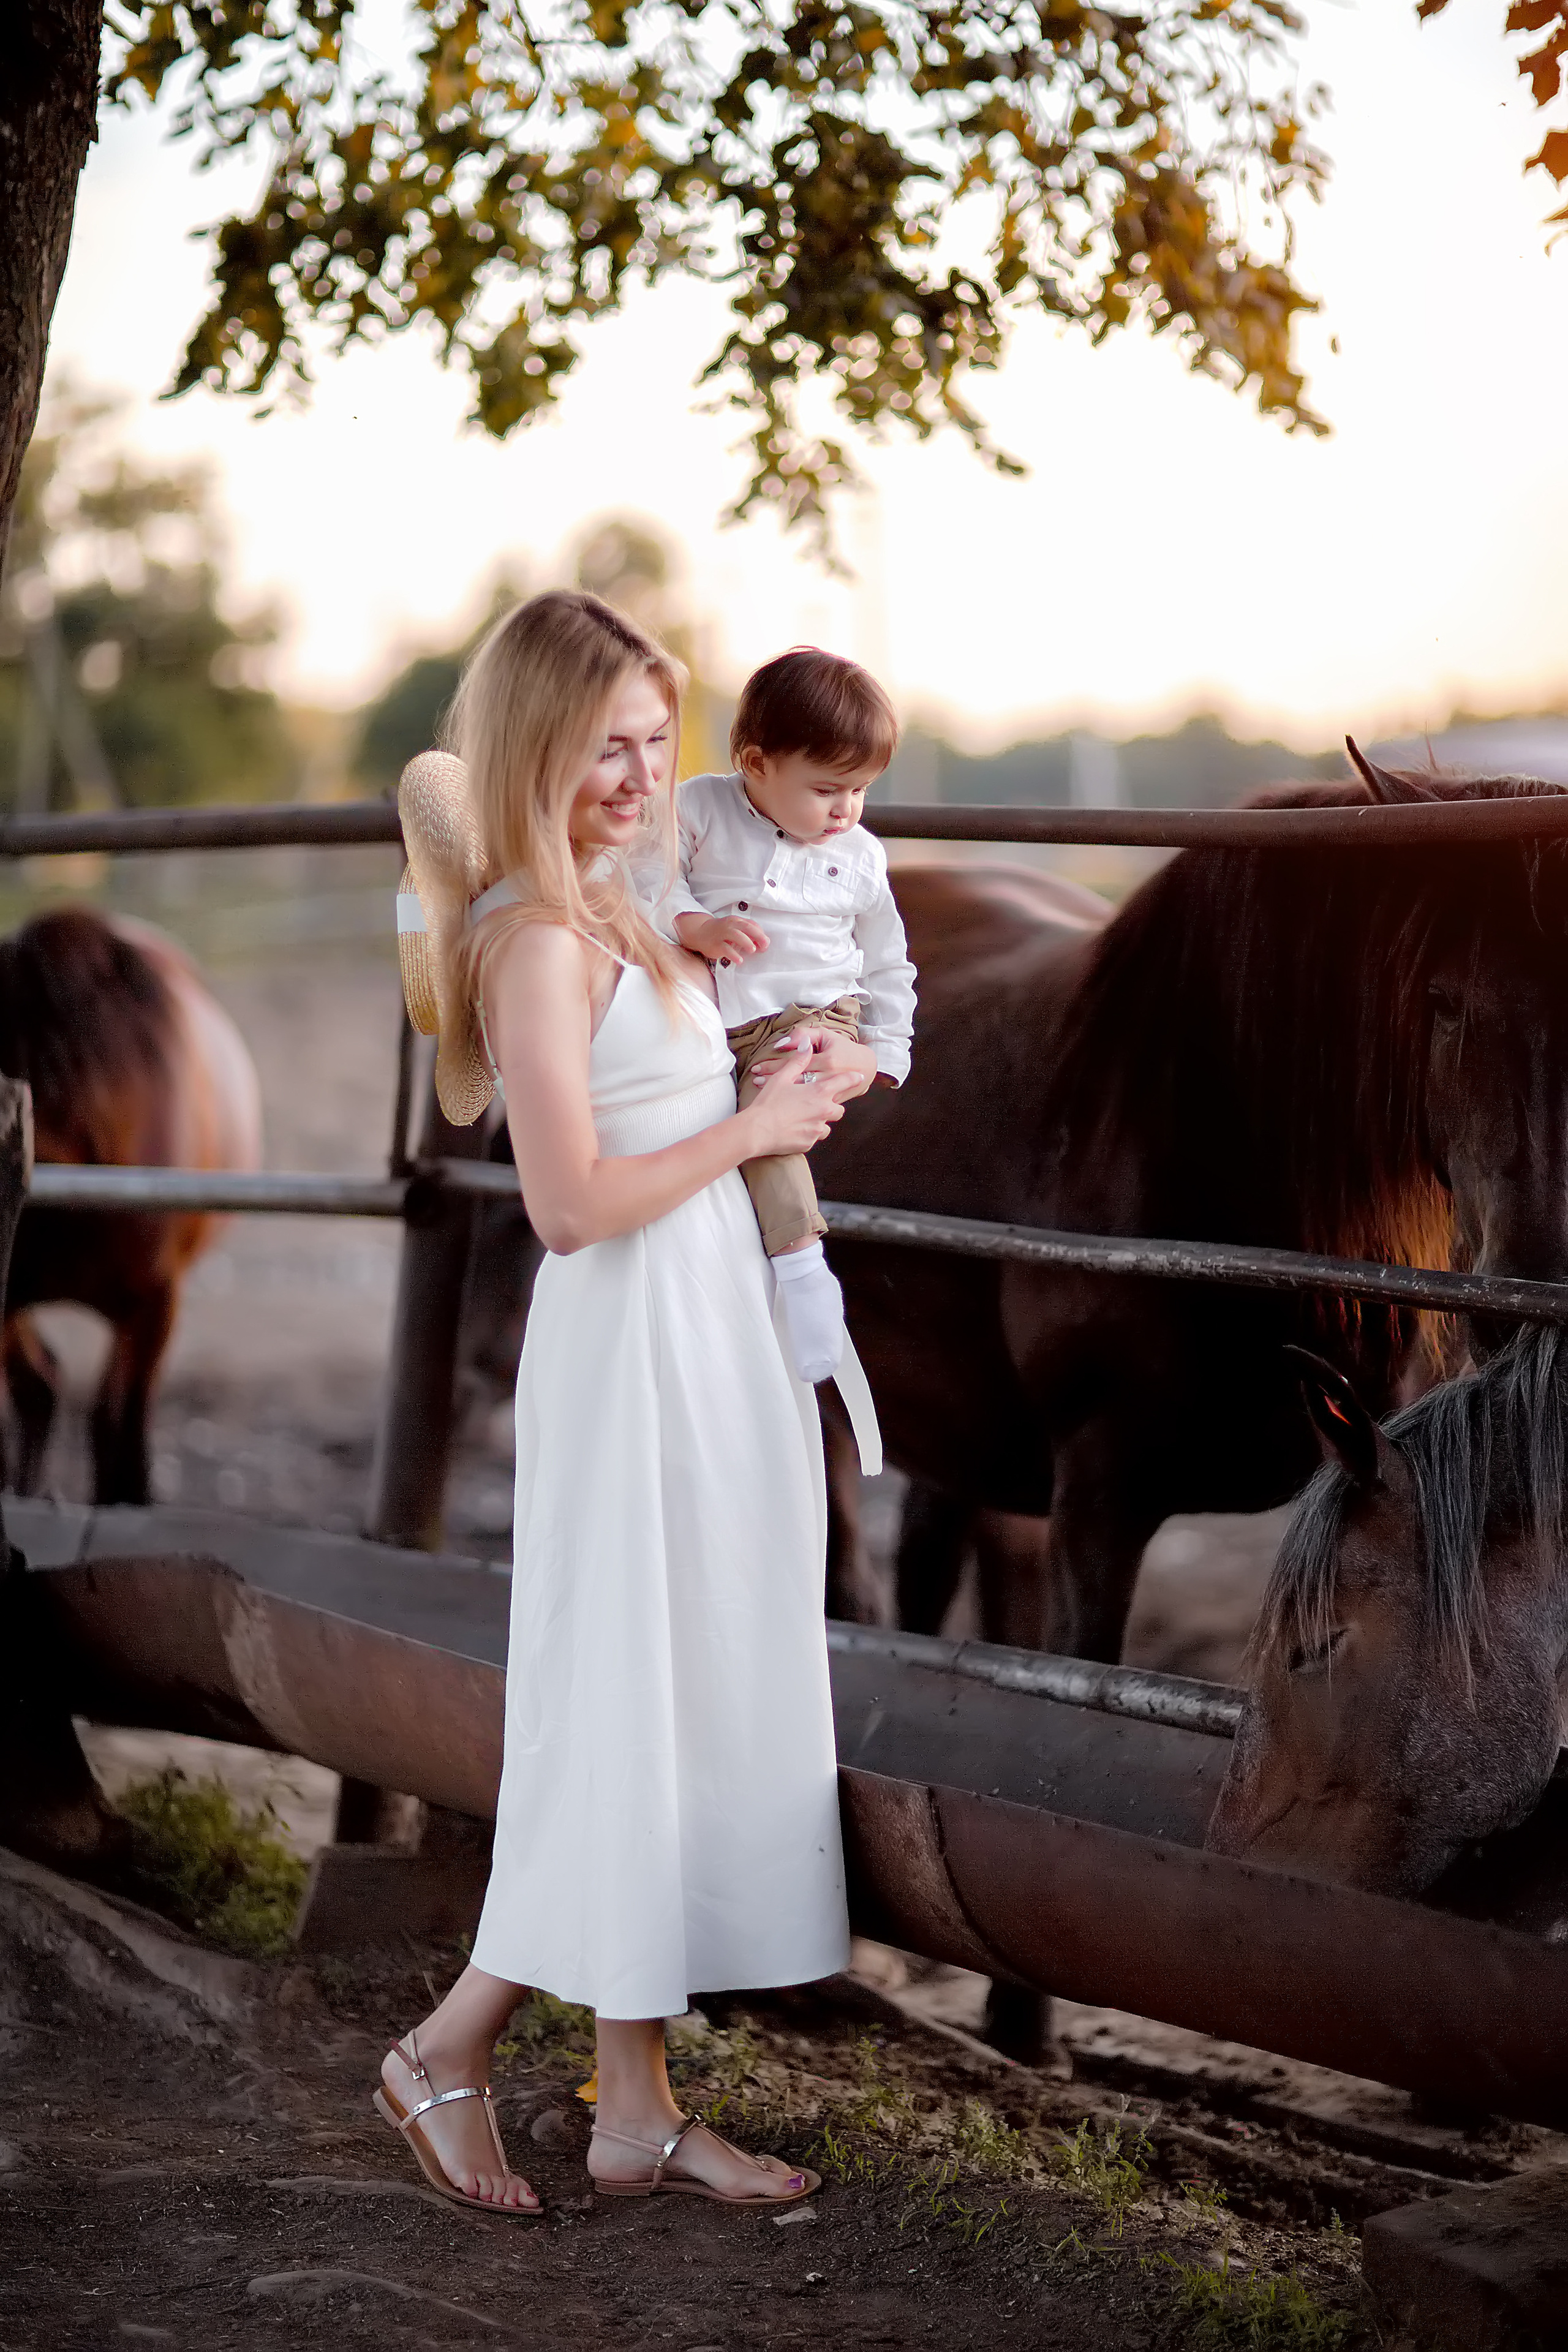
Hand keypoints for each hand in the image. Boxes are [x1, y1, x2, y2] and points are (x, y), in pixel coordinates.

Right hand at [674, 910, 770, 965]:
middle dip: (758, 937)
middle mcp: (730, 925)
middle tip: (764, 946)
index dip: (761, 934)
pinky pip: (726, 949)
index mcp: (736, 921)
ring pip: (736, 936)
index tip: (766, 944)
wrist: (700, 932)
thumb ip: (748, 934)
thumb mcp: (734, 929)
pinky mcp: (715, 945)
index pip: (752, 925)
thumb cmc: (721, 932)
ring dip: (747, 943)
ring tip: (752, 950)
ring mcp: (722, 934)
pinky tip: (739, 960)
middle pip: (747, 928)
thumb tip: (762, 943)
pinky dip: (734, 955)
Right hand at [741, 1054, 852, 1157]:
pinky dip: (809, 1132)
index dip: (853, 1078)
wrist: (758, 1130)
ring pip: (827, 1124)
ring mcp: (818, 1128)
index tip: (859, 1077)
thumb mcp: (782, 1077)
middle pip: (839, 1109)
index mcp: (819, 1091)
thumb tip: (806, 1045)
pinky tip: (795, 1128)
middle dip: (831, 1105)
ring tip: (804, 1117)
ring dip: (820, 1120)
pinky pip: (815, 1136)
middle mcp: (824, 1110)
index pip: (844, 1082)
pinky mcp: (810, 1142)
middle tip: (816, 1103)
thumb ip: (798, 1061)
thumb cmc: (769, 1102)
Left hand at [747, 1027, 877, 1101]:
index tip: (756, 1068)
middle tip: (755, 1081)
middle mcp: (829, 1079)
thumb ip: (803, 1035)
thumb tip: (782, 1044)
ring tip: (763, 1091)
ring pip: (800, 1096)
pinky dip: (793, 1105)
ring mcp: (832, 1093)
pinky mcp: (832, 1104)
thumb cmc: (842, 1048)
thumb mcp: (825, 1035)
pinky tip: (780, 1102)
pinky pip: (809, 1107)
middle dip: (772, 1082)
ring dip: (780, 1094)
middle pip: (794, 1081)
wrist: (865, 1067)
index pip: (794, 1063)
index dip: (773, 1065)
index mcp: (828, 1060)